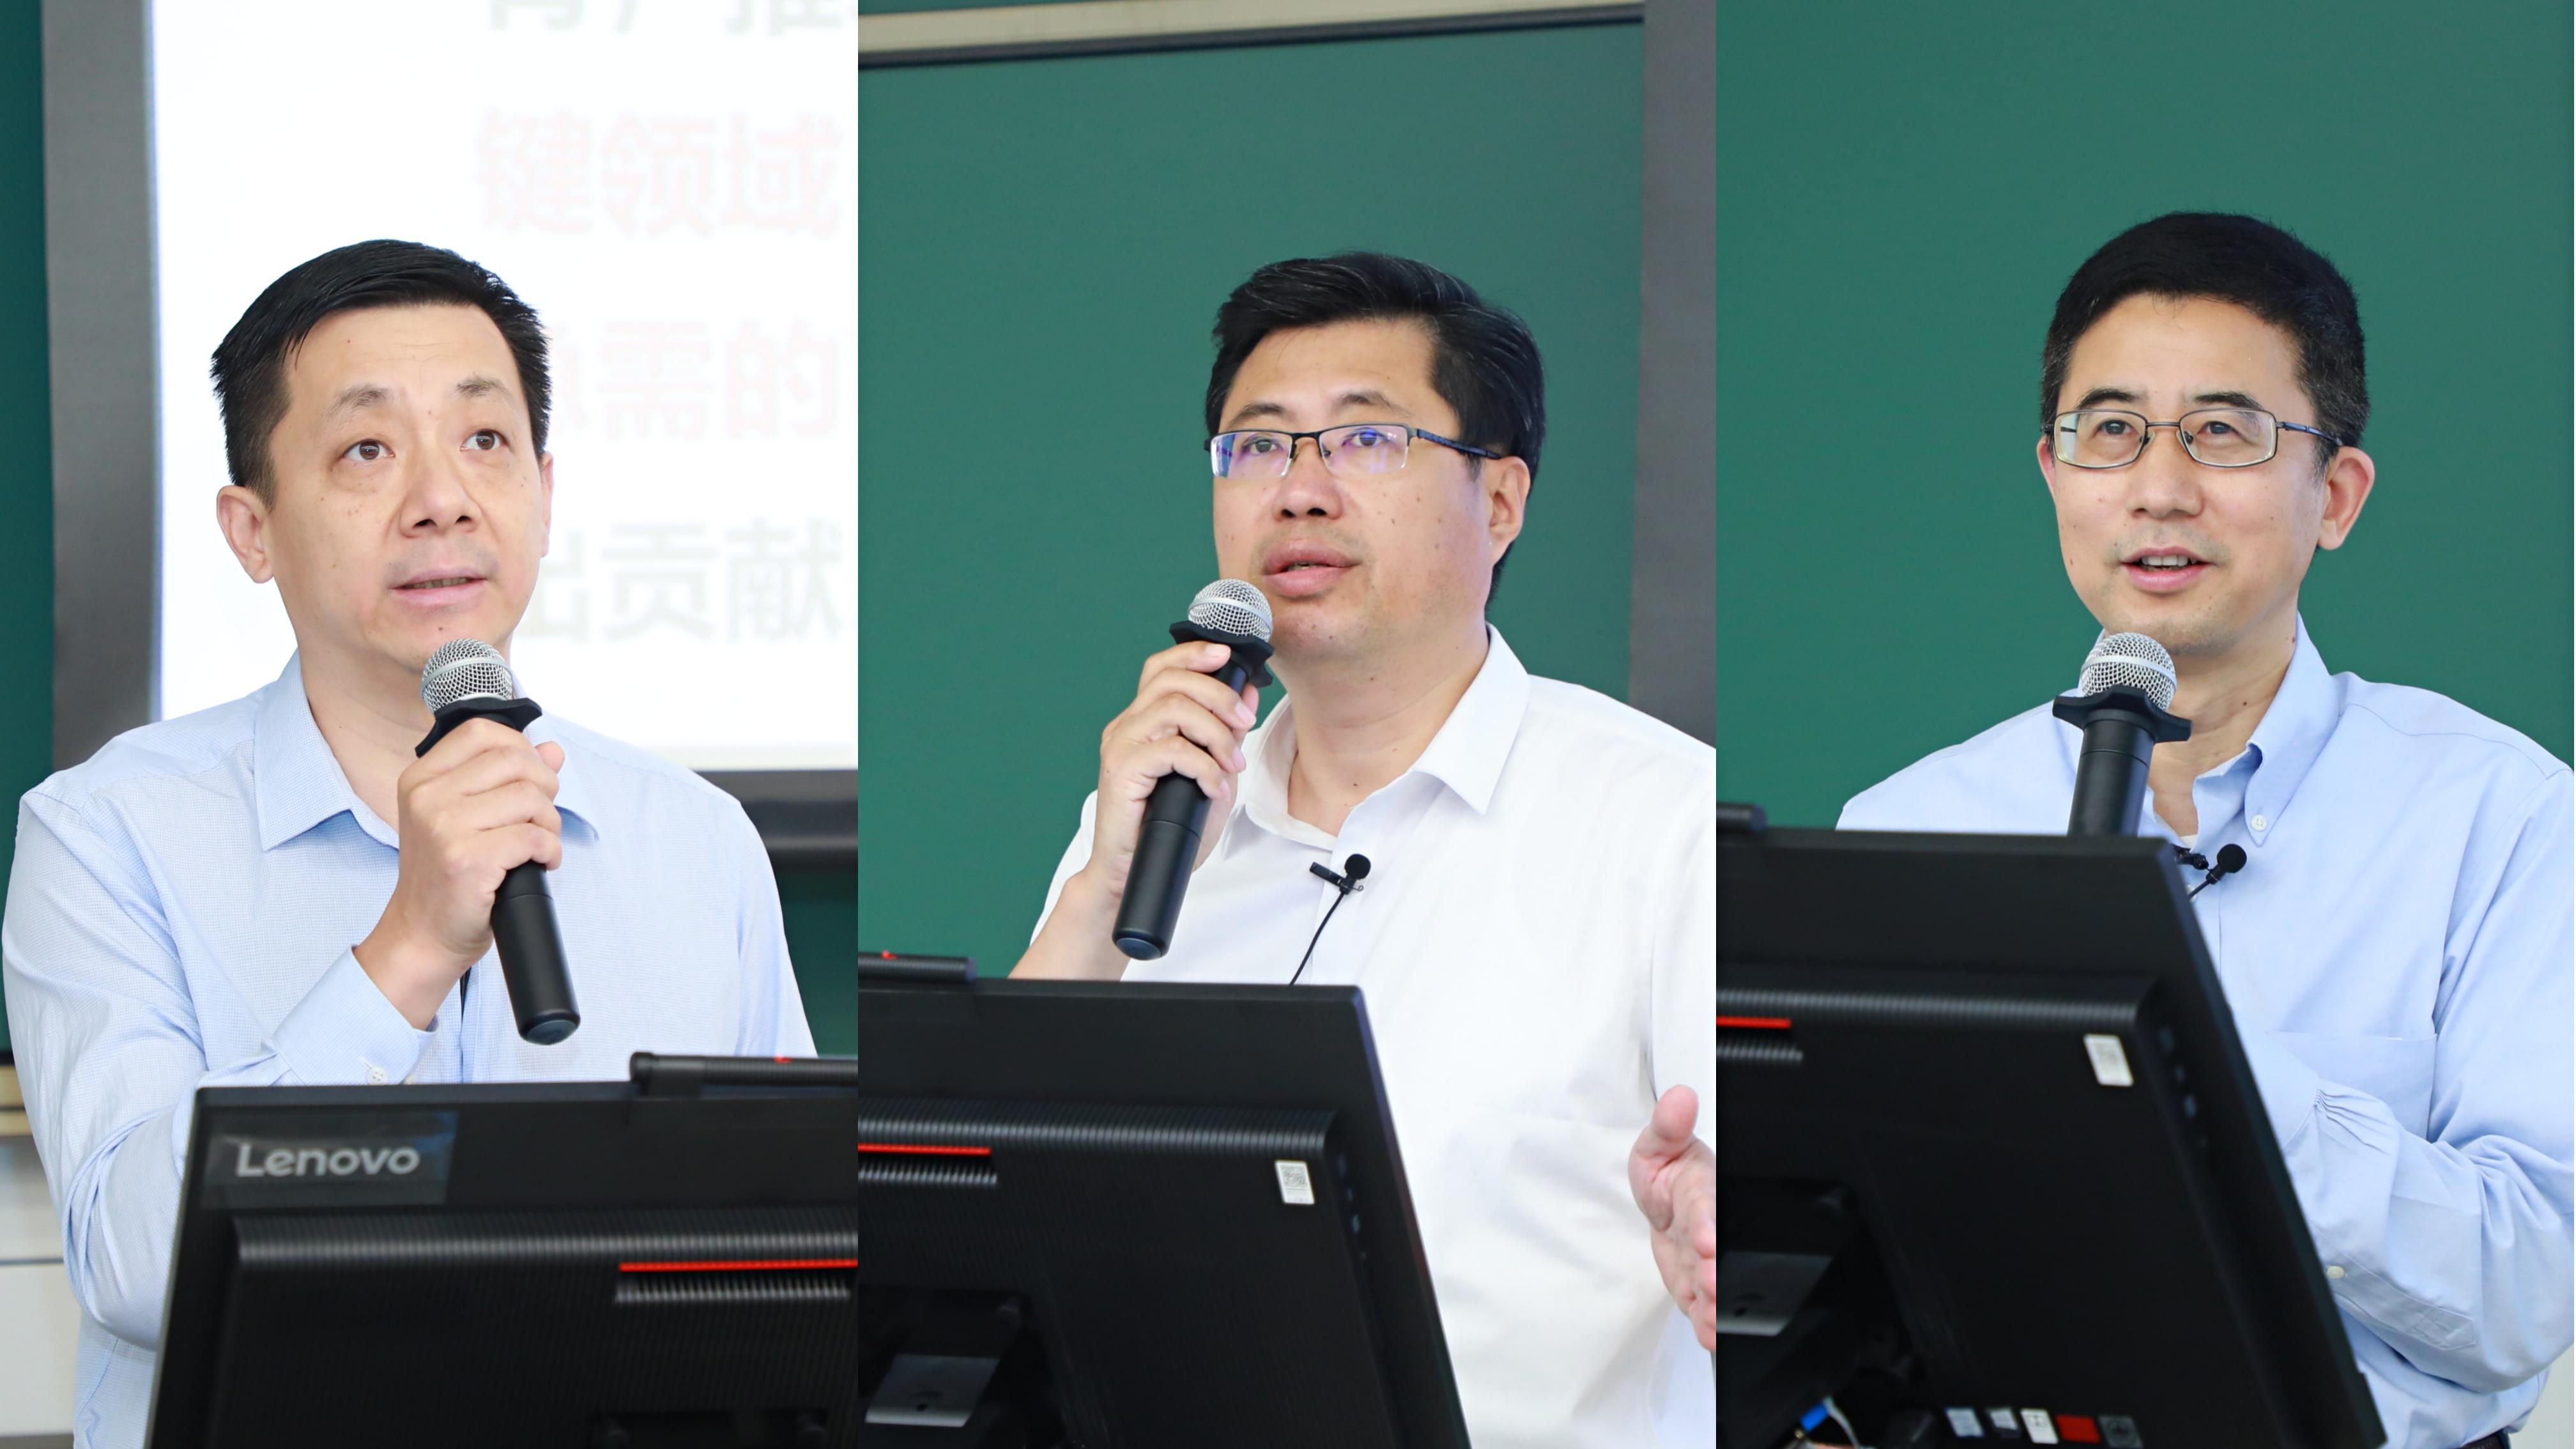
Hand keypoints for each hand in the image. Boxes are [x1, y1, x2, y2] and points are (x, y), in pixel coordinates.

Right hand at [356, 719, 564, 1026]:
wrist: (422, 934)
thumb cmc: (445, 876)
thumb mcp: (463, 817)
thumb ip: (505, 779)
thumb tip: (551, 750)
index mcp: (421, 779)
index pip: (481, 732)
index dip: (520, 748)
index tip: (531, 777)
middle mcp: (427, 798)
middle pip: (514, 761)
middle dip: (544, 787)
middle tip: (541, 818)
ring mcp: (444, 828)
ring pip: (530, 798)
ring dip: (550, 823)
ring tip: (539, 844)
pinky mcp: (467, 860)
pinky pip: (534, 838)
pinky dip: (550, 851)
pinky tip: (540, 863)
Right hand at [1075, 640, 1260, 902]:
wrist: (1130, 873)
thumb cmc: (1166, 829)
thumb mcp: (1209, 774)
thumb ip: (1224, 734)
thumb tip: (1246, 692)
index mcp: (1142, 721)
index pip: (1162, 668)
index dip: (1194, 653)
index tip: (1228, 656)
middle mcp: (1127, 726)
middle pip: (1172, 679)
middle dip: (1219, 694)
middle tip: (1245, 720)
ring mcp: (1120, 746)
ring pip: (1173, 708)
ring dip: (1216, 732)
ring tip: (1231, 764)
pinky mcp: (1121, 770)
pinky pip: (1172, 750)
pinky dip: (1205, 767)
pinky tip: (1215, 788)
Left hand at [1630, 1085, 1716, 1349]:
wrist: (1666, 1207)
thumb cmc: (1669, 1173)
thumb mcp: (1658, 1143)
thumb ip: (1667, 1125)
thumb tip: (1677, 1097)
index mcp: (1702, 1190)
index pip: (1707, 1204)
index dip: (1708, 1222)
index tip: (1705, 1238)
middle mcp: (1711, 1227)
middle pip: (1717, 1249)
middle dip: (1716, 1268)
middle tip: (1711, 1282)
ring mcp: (1705, 1259)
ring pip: (1715, 1281)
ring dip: (1713, 1301)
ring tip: (1710, 1317)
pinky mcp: (1697, 1283)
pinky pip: (1705, 1303)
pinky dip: (1708, 1322)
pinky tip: (1709, 1333)